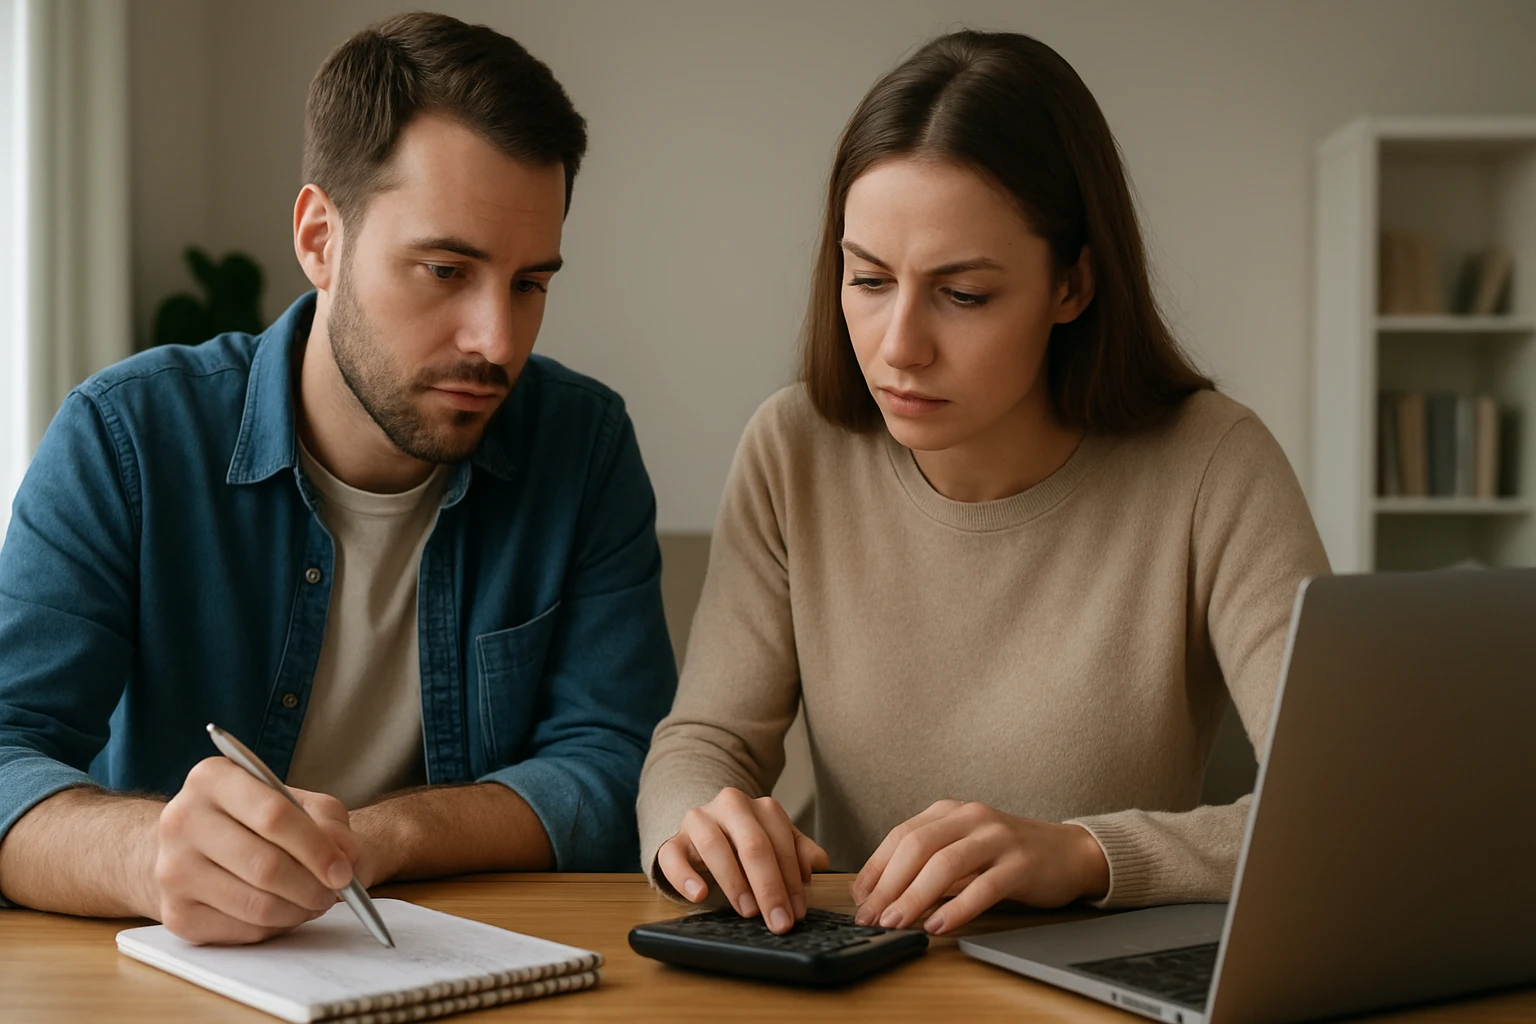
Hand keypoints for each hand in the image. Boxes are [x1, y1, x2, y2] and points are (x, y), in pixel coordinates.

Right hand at [148, 757, 362, 943]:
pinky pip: (240, 931)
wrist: (191, 846)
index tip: (343, 871)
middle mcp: (182, 820)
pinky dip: (274, 927)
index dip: (316, 849)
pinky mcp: (174, 913)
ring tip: (314, 902)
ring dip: (297, 910)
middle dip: (311, 886)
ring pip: (254, 904)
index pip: (274, 816)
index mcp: (213, 778)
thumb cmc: (255, 819)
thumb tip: (347, 859)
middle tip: (333, 892)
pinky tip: (284, 912)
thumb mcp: (297, 801)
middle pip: (264, 866)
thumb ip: (329, 823)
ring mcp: (171, 869)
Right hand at [656, 787, 828, 933]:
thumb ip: (799, 852)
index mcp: (761, 807)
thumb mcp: (778, 845)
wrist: (707, 833)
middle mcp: (730, 806)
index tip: (797, 912)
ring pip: (714, 846)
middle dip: (769, 887)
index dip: (791, 880)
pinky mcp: (673, 840)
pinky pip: (673, 856)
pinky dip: (684, 876)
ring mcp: (699, 820)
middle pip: (753, 845)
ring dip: (734, 883)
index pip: (780, 842)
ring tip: (748, 911)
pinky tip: (698, 895)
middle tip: (778, 922)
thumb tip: (818, 864)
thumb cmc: (748, 844)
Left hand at [850, 800, 1108, 934]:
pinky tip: (938, 926)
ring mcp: (997, 838)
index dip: (875, 869)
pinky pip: (983, 887)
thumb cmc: (1007, 855)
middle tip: (871, 917)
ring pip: (945, 864)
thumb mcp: (962, 848)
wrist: (1068, 853)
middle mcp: (971, 817)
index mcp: (949, 811)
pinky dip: (957, 908)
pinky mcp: (1021, 864)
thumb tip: (880, 894)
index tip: (859, 900)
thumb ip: (928, 863)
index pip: (900, 835)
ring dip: (914, 897)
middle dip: (888, 885)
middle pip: (916, 847)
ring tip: (896, 923)